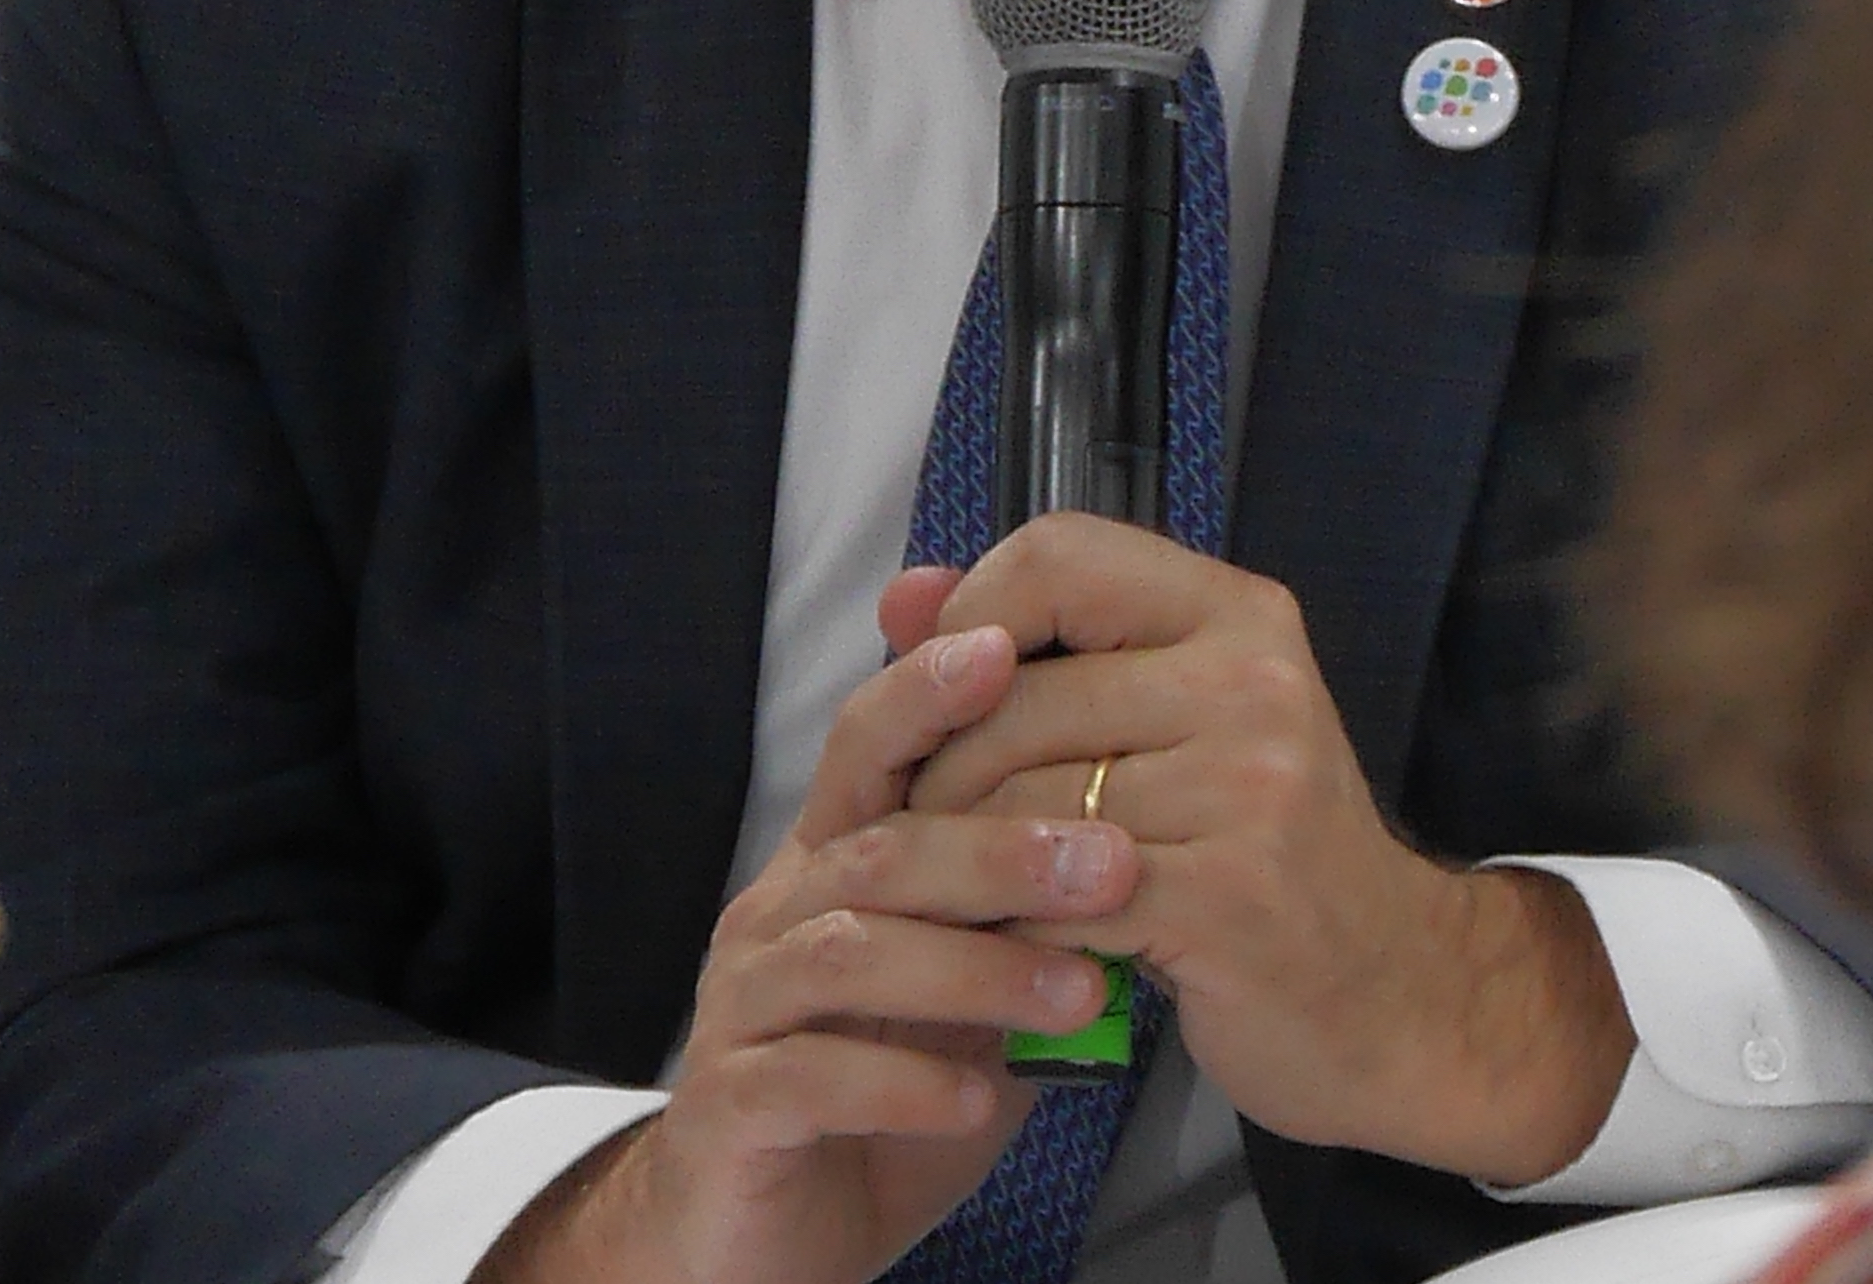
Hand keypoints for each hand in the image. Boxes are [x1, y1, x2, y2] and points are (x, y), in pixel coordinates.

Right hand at [476, 620, 1141, 1283]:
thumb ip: (1020, 924)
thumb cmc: (876, 1096)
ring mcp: (742, 1007)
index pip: (868, 746)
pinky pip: (810, 1076)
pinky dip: (901, 1083)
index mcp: (828, 865)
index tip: (1010, 648)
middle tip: (1110, 862)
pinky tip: (977, 1100)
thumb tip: (1142, 851)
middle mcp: (776, 914)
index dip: (926, 690)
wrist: (757, 1239)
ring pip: (850, 952)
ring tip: (1080, 995)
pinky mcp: (730, 1107)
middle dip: (998, 847)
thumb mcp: (962, 999)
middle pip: (880, 846)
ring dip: (972, 970)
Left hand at [892, 519, 1632, 1187]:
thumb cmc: (1259, 851)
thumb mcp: (1168, 722)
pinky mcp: (1228, 898)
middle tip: (919, 818)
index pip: (1058, 552)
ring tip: (956, 880)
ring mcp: (1248, 788)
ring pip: (1020, 794)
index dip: (970, 610)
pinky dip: (1011, 922)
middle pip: (1015, 689)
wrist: (1398, 1000)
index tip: (942, 685)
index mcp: (1237, 612)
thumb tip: (902, 594)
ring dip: (958, 850)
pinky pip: (1054, 891)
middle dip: (940, 761)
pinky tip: (1014, 939)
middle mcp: (1250, 681)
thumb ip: (1035, 648)